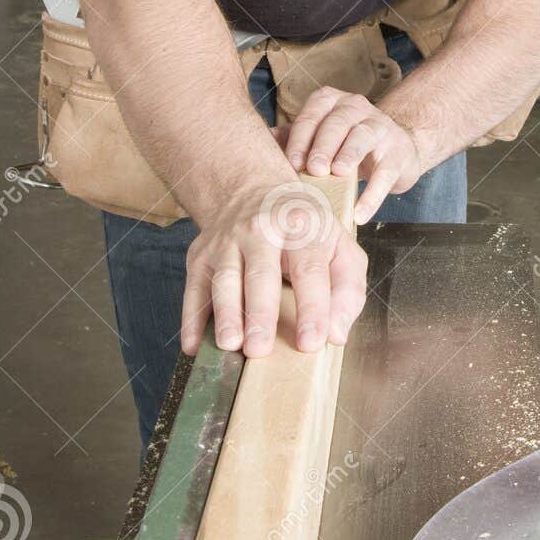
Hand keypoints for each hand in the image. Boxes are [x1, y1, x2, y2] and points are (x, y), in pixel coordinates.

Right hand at [180, 178, 367, 358]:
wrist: (253, 190)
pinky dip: (191, 318)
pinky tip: (194, 345)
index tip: (311, 342)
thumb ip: (347, 289)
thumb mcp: (339, 245)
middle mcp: (261, 230)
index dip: (312, 308)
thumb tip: (336, 334)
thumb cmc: (302, 228)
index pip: (309, 270)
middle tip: (260, 349)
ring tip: (230, 345)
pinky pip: (194, 288)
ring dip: (226, 315)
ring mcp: (226, 241)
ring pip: (224, 279)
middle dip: (260, 313)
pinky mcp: (201, 255)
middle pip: (260, 274)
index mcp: (302, 228)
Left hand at [281, 86, 427, 223]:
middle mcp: (356, 107)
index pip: (312, 115)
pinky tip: (360, 213)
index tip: (291, 162)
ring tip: (337, 174)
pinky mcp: (399, 152)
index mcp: (331, 102)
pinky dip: (372, 195)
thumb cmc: (347, 145)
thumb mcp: (320, 137)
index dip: (300, 139)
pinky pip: (385, 172)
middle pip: (337, 122)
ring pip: (363, 136)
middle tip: (313, 168)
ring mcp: (381, 127)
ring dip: (349, 155)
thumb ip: (294, 138)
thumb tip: (264, 141)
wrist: (396, 150)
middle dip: (323, 145)